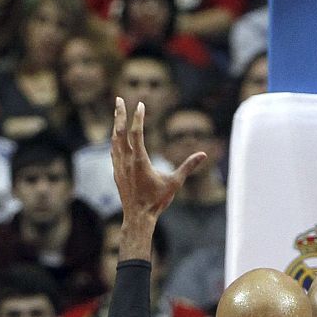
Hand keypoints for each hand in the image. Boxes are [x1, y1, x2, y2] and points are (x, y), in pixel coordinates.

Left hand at [111, 98, 206, 224]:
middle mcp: (126, 161)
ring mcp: (119, 166)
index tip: (141, 105)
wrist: (138, 217)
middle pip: (120, 132)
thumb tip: (203, 154)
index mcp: (140, 161)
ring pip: (114, 140)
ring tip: (117, 113)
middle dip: (119, 114)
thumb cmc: (157, 200)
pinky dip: (114, 140)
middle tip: (118, 99)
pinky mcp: (116, 172)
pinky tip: (116, 137)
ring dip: (115, 125)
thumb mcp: (175, 182)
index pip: (137, 133)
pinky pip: (113, 151)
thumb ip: (188, 166)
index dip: (138, 118)